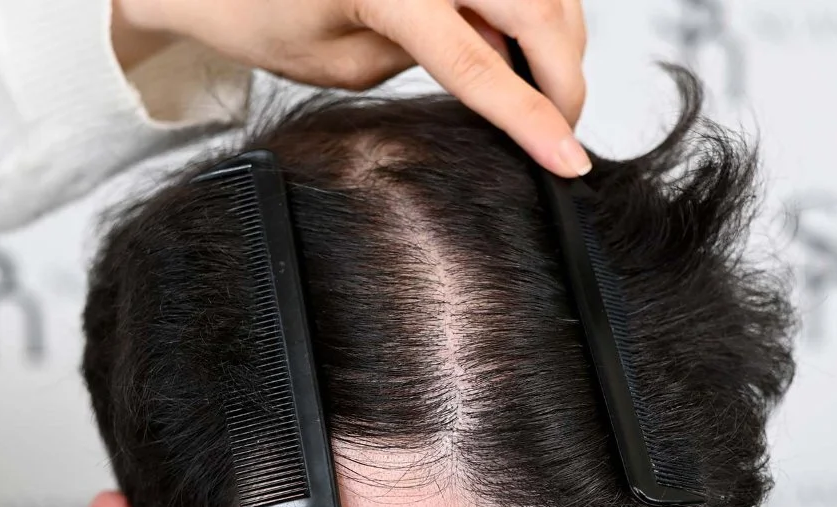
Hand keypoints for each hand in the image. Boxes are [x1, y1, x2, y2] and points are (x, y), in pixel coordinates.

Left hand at [112, 0, 589, 177]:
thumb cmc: (268, 13)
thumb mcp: (346, 64)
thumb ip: (432, 63)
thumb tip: (503, 66)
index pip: (480, 65)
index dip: (534, 118)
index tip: (569, 161)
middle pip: (537, 8)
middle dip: (564, 76)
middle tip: (563, 129)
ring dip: (556, 38)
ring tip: (532, 86)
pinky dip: (533, 9)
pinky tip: (508, 41)